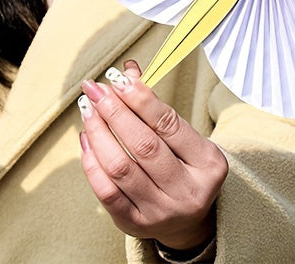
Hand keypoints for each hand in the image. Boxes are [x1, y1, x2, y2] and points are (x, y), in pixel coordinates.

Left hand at [78, 60, 227, 251]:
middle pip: (143, 145)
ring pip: (121, 167)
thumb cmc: (182, 166)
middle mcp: (188, 191)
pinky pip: (106, 191)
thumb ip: (155, 106)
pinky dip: (91, 162)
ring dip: (98, 132)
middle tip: (94, 89)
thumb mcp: (182, 137)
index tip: (116, 77)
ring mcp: (161, 212)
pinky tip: (86, 138)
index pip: (168, 124)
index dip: (140, 98)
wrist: (186, 220)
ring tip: (87, 109)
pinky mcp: (135, 224)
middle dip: (114, 111)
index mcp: (208, 163)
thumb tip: (127, 70)